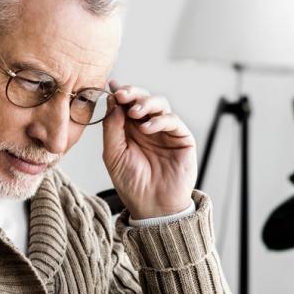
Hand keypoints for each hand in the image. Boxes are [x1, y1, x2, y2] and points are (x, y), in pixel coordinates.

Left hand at [102, 82, 195, 219]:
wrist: (152, 206)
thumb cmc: (131, 184)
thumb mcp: (112, 154)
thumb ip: (111, 127)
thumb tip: (112, 101)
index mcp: (129, 129)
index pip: (126, 103)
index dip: (120, 92)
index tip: (112, 87)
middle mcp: (147, 127)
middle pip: (143, 98)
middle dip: (133, 93)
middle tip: (122, 94)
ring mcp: (165, 131)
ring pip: (160, 104)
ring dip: (146, 103)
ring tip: (135, 111)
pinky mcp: (182, 138)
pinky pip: (173, 120)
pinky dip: (160, 120)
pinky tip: (148, 128)